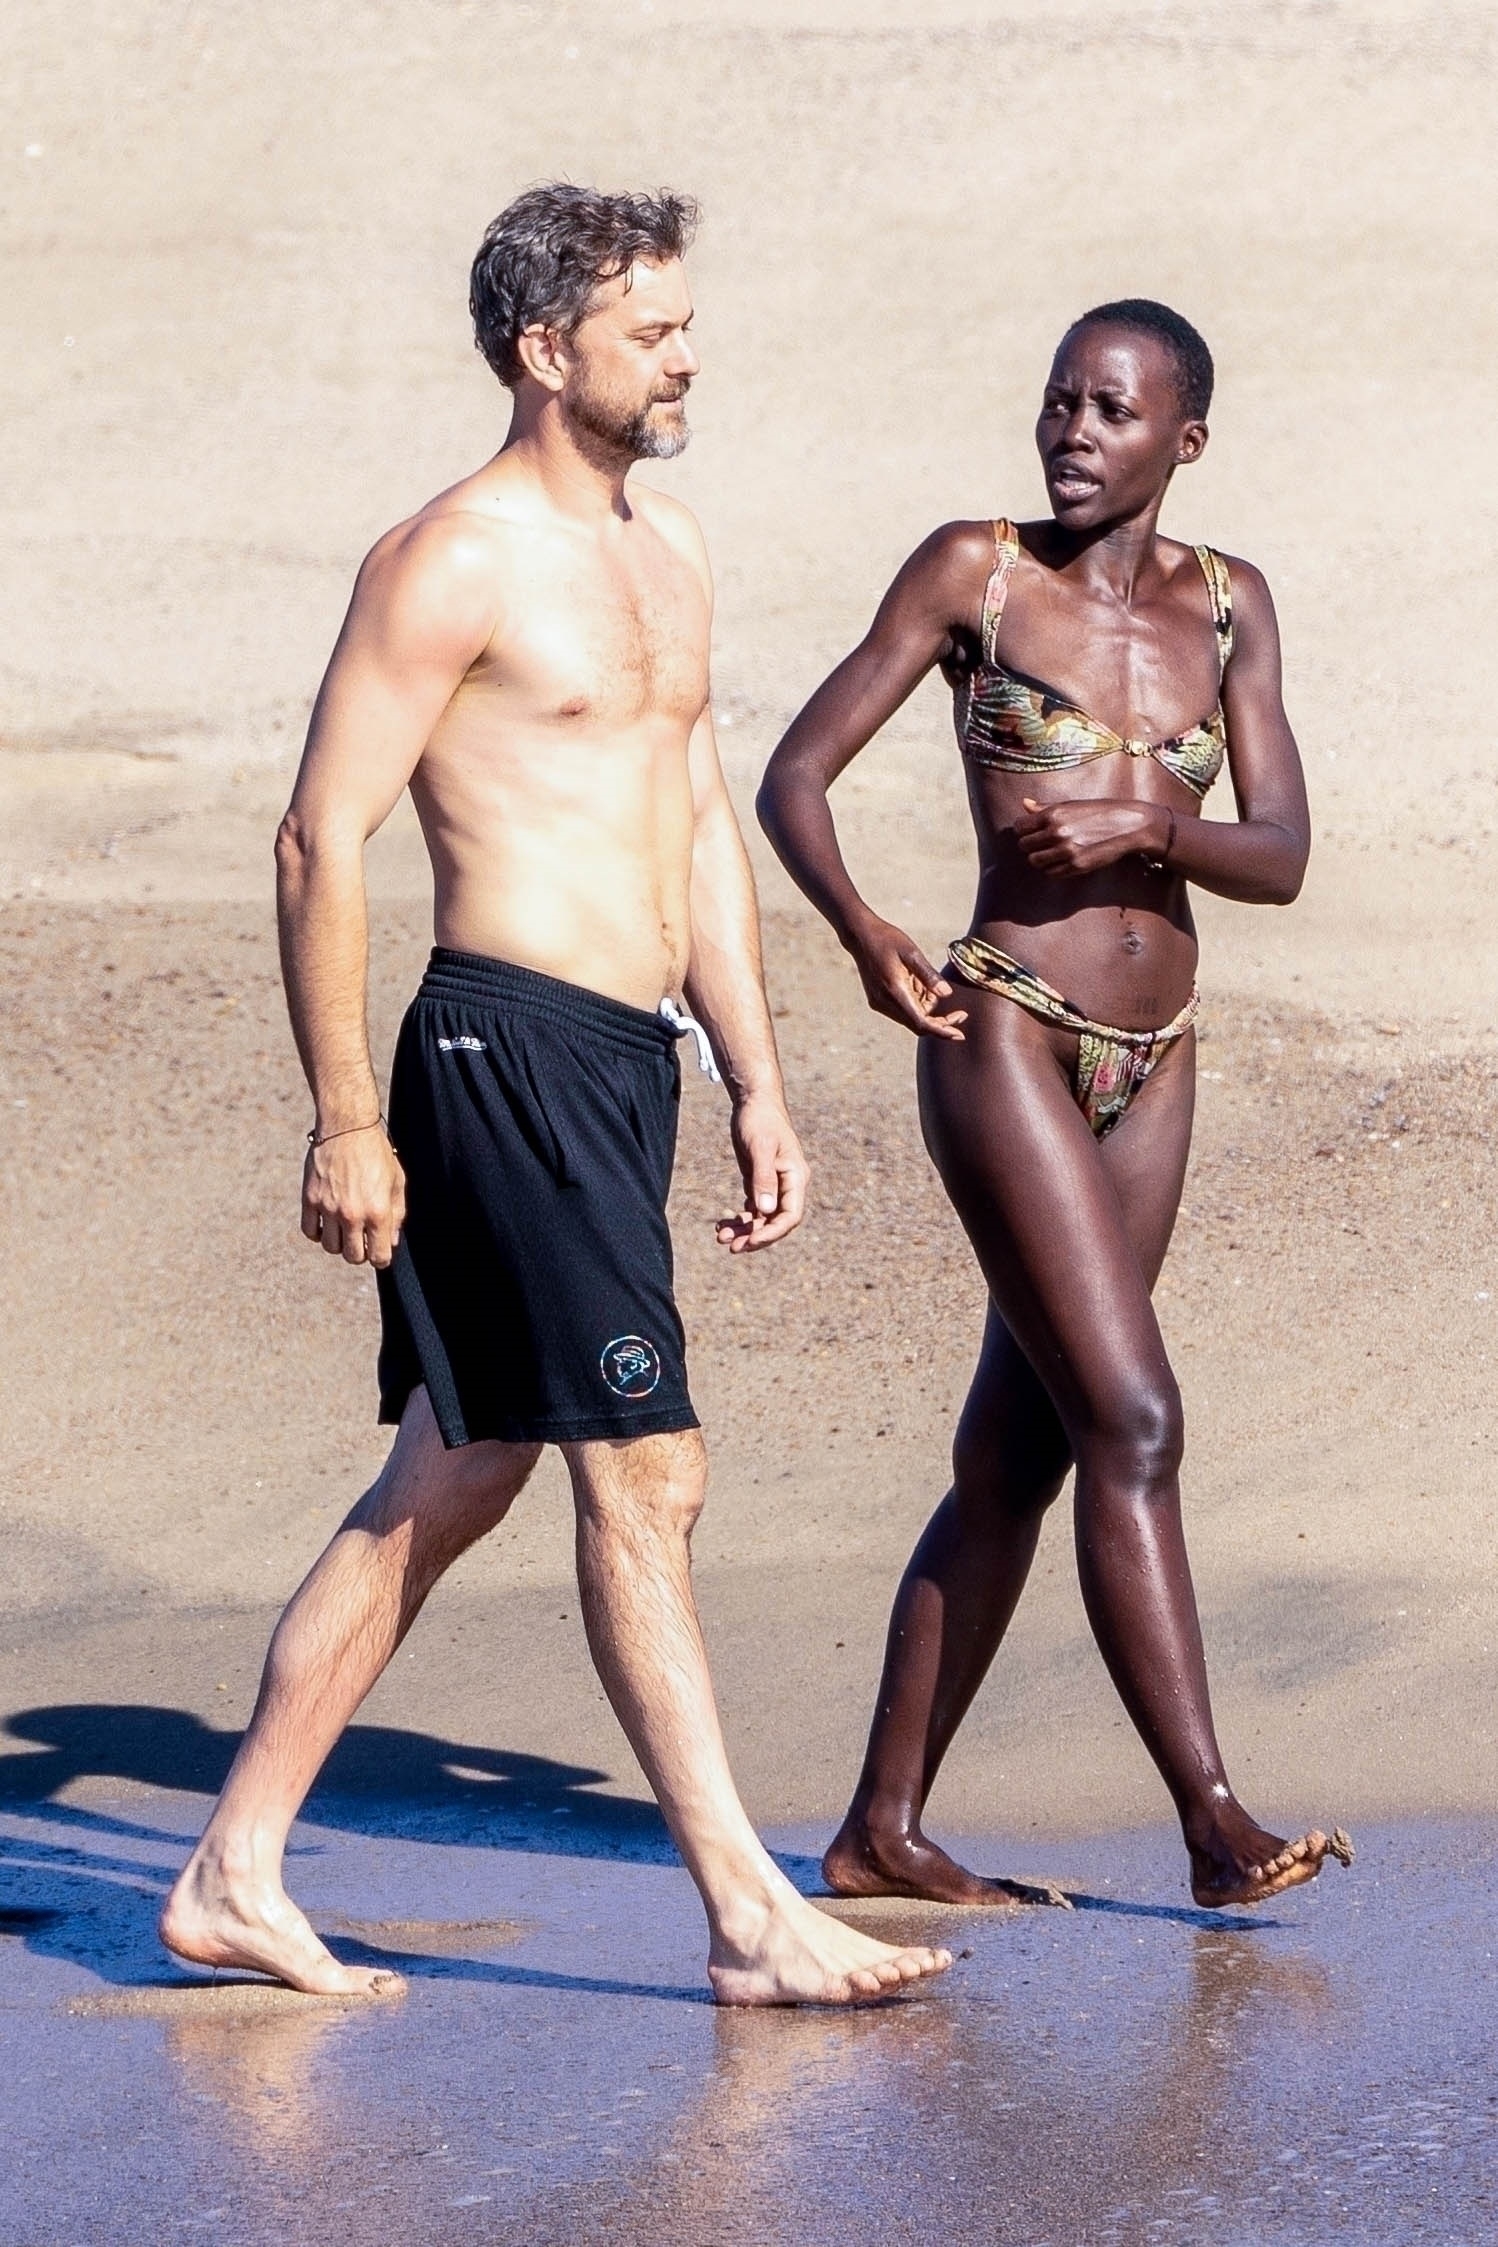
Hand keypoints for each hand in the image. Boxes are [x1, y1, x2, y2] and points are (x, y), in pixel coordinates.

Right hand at [300, 1124, 406, 1266]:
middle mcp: (352, 1214)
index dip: (381, 1257)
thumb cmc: (376, 1153)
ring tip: (345, 1228)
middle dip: (360, 1252)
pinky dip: (318, 1233)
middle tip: (361, 1239)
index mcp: (378, 1212)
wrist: (348, 1127)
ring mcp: (328, 1208)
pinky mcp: (310, 1199)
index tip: (379, 1250)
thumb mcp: (397, 1183)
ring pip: (330, 1247)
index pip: (379, 1257)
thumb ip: (397, 1215)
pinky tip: (327, 1224)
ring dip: (339, 1242)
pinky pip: (310, 1231)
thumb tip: (391, 1241)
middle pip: (353, 1256)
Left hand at [714, 1093, 809, 1253]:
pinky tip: (723, 1224)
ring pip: (762, 1219)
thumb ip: (763, 1178)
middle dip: (754, 1236)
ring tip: (720, 1237)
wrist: (753, 1101)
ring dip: (744, 1230)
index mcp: (796, 1177)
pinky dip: (740, 1219)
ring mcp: (774, 1185)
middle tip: (730, 1247)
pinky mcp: (760, 1183)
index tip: (750, 1241)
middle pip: (775, 1223)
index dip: (772, 1233)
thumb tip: (765, 1211)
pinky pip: (753, 1210)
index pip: (790, 1216)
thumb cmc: (760, 1119)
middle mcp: (788, 1185)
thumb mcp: (760, 1147)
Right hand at [844, 915, 966, 1039]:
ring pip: (911, 1018)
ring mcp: (879, 1004)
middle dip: (940, 1020)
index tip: (960, 1035)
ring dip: (925, 1005)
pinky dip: (915, 1001)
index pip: (921, 1022)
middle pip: (918, 1024)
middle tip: (961, 1013)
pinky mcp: (878, 1001)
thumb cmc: (888, 940)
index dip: (941, 1031)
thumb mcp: (912, 953)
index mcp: (895, 991)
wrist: (860, 936)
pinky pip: (903, 1010)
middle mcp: (885, 1003)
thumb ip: (929, 976)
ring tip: (919, 977)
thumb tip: (947, 995)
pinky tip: (912, 980)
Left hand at [1015, 796, 1169, 877]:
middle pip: (1024, 846)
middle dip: (1030, 845)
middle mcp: (1057, 832)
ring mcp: (1066, 851)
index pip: (1020, 827)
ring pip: (1035, 862)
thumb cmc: (1100, 811)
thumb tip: (1024, 804)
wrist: (1128, 825)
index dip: (1023, 830)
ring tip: (1051, 853)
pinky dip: (1053, 869)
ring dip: (1040, 858)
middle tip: (1041, 843)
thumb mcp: (1072, 804)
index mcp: (1053, 814)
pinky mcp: (1076, 866)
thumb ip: (1045, 807)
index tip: (1031, 831)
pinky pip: (1051, 873)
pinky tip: (1063, 860)